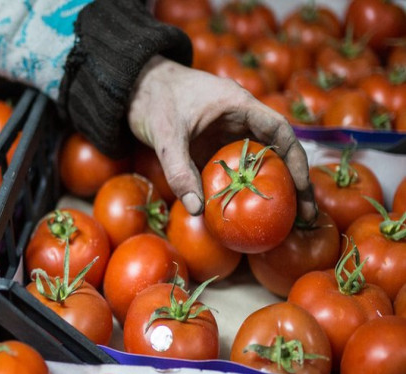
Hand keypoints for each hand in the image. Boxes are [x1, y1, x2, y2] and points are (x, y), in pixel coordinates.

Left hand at [127, 55, 315, 221]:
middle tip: (304, 216)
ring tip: (285, 221)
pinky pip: (234, 170)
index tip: (303, 187)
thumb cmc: (153, 99)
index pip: (279, 131)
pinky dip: (242, 189)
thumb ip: (179, 170)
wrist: (135, 86)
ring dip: (271, 188)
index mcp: (238, 105)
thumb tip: (197, 209)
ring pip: (258, 162)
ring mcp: (227, 134)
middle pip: (277, 150)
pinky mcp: (212, 147)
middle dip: (293, 182)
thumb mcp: (165, 135)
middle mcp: (239, 119)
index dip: (295, 159)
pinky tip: (246, 213)